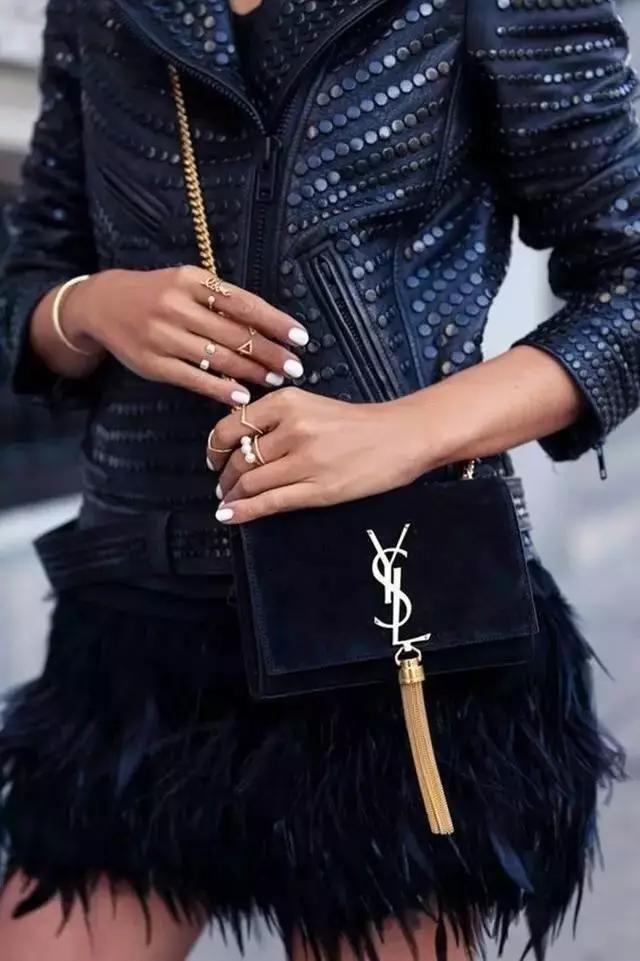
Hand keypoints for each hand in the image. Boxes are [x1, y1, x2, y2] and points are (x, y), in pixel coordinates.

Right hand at [62, 266, 308, 405]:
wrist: (103, 305)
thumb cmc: (159, 294)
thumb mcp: (188, 283)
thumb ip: (223, 300)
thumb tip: (270, 326)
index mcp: (193, 281)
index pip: (244, 303)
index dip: (275, 322)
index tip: (300, 338)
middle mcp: (178, 306)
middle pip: (235, 334)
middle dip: (270, 353)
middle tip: (295, 366)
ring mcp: (164, 336)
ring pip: (218, 358)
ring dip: (252, 372)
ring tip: (275, 380)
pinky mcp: (154, 364)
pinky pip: (195, 379)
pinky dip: (221, 389)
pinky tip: (242, 397)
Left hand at [209, 388, 431, 522]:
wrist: (401, 436)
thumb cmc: (357, 423)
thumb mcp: (311, 406)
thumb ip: (276, 420)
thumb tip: (238, 444)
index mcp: (287, 402)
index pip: (231, 427)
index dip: (215, 448)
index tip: (214, 459)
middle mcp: (292, 429)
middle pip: (239, 459)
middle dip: (225, 477)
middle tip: (223, 487)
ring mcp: (304, 461)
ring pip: (251, 482)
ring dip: (233, 496)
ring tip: (229, 501)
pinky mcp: (318, 490)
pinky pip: (270, 502)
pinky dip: (244, 511)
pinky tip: (230, 516)